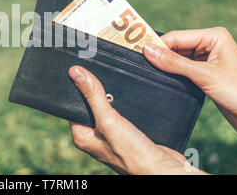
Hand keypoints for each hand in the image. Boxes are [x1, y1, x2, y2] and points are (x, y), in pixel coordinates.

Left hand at [68, 66, 206, 174]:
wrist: (163, 168)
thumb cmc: (133, 154)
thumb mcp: (109, 121)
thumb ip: (93, 96)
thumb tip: (76, 72)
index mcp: (83, 135)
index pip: (73, 105)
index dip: (77, 87)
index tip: (79, 68)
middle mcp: (95, 134)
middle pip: (91, 102)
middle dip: (96, 88)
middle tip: (98, 67)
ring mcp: (112, 132)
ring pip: (109, 104)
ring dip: (113, 93)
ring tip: (115, 76)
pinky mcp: (128, 130)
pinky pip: (123, 109)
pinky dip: (126, 100)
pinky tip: (129, 91)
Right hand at [143, 27, 236, 142]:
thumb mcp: (204, 76)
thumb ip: (174, 63)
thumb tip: (148, 50)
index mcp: (214, 36)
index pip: (176, 37)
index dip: (157, 45)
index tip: (136, 52)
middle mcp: (211, 46)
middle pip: (176, 47)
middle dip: (161, 55)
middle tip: (139, 63)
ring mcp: (208, 61)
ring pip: (178, 60)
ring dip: (166, 66)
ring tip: (148, 72)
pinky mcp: (206, 76)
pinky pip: (183, 71)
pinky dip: (173, 75)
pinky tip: (164, 80)